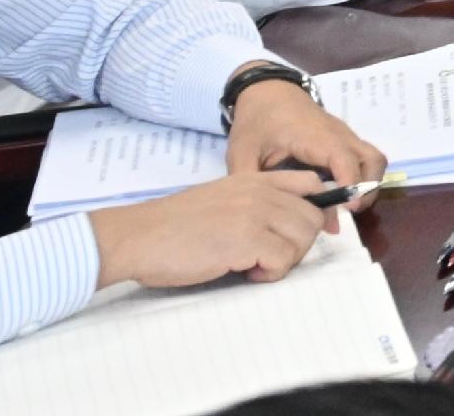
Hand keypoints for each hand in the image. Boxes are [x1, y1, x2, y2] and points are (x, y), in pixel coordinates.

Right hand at [91, 171, 333, 289]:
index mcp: (254, 180)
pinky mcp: (246, 240)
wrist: (137, 237)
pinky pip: (283, 260)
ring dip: (285, 260)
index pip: (310, 183)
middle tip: (270, 258)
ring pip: (303, 238)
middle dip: (299, 244)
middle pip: (313, 217)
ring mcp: (255, 214)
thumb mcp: (220, 199)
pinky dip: (270, 273)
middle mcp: (260, 192)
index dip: (316, 209)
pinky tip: (246, 272)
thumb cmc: (172, 226)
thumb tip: (281, 225)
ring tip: (255, 265)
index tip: (301, 232)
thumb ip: (252, 203)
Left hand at [223, 76, 383, 203]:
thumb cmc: (256, 120)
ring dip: (367, 183)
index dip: (351, 185)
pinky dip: (360, 177)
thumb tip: (258, 213)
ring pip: (373, 159)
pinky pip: (362, 158)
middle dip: (367, 189)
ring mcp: (343, 136)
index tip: (346, 210)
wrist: (267, 91)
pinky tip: (338, 194)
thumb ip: (250, 182)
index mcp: (315, 137)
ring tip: (346, 206)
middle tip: (347, 212)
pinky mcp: (342, 139)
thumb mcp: (242, 153)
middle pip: (373, 160)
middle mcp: (338, 135)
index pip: (345, 160)